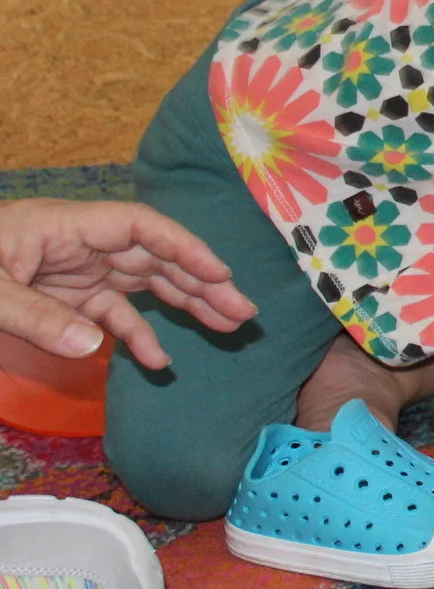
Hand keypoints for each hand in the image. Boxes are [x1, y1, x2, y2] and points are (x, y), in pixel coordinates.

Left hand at [0, 198, 257, 367]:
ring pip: (142, 285)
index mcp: (62, 226)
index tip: (221, 274)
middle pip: (153, 257)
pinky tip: (158, 362)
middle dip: (201, 281)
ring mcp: (71, 272)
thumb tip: (93, 345)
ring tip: (227, 330)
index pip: (139, 227)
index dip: (185, 246)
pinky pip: (110, 314)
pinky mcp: (62, 299)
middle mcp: (77, 245)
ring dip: (185, 306)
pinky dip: (136, 335)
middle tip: (243, 313)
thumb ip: (35, 315)